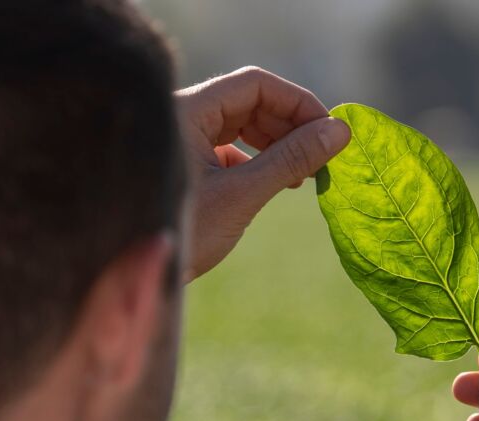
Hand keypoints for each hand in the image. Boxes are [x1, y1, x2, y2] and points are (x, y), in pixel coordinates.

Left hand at [175, 66, 350, 279]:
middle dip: (289, 126)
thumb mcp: (243, 195)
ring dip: (277, 144)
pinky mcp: (187, 165)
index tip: (329, 132)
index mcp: (186, 110)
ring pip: (241, 126)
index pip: (254, 84)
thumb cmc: (184, 234)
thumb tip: (339, 132)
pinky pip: (229, 149)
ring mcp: (183, 141)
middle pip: (249, 102)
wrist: (140, 278)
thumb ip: (291, 159)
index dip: (297, 103)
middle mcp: (181, 117)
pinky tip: (275, 184)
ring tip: (303, 173)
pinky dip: (258, 162)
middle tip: (321, 156)